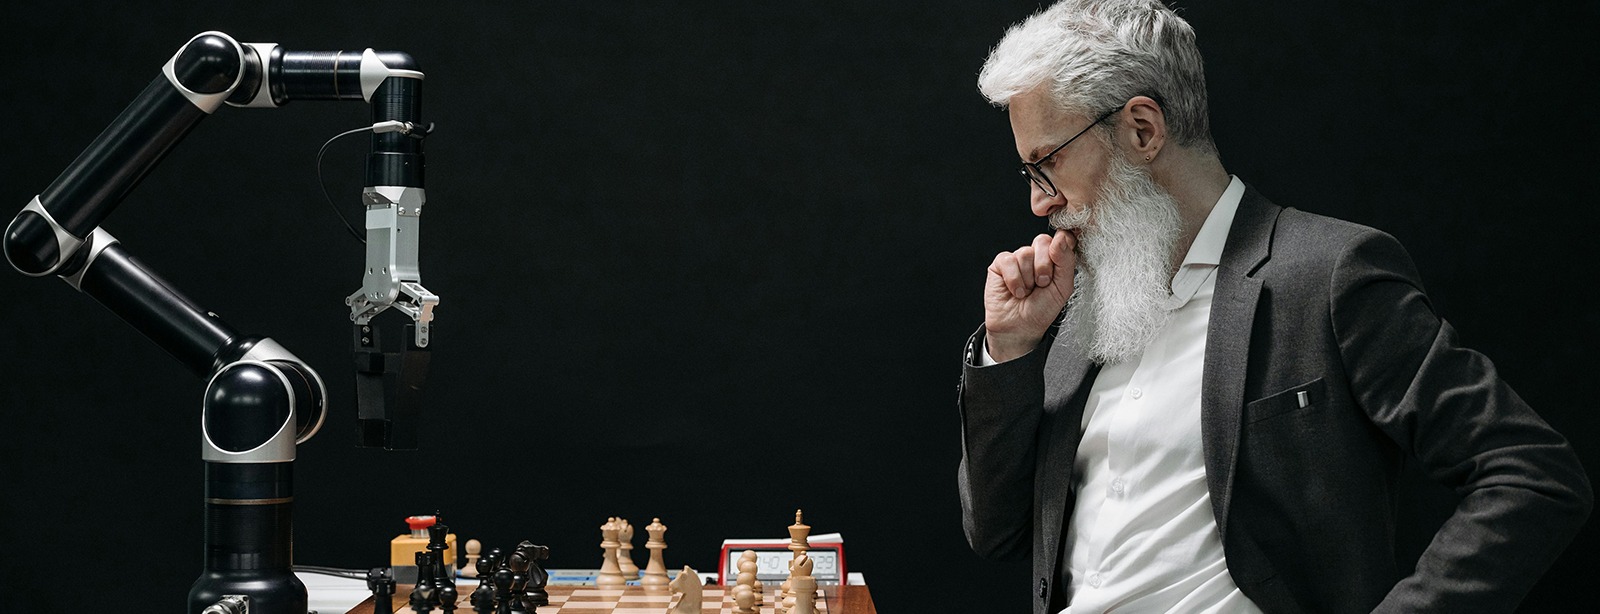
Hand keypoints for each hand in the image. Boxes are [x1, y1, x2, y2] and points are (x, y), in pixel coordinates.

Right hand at [983, 229, 1077, 361]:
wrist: (1020, 328)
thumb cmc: (1042, 309)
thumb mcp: (1063, 287)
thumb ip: (1066, 260)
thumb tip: (1061, 237)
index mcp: (1055, 258)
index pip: (1061, 237)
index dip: (1061, 242)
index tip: (1060, 258)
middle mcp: (1037, 254)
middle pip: (1042, 241)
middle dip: (1044, 266)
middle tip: (1042, 284)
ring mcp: (1018, 258)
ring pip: (1025, 253)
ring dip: (1028, 278)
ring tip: (1027, 291)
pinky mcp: (1000, 264)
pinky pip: (1008, 260)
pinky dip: (1014, 279)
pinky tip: (1015, 291)